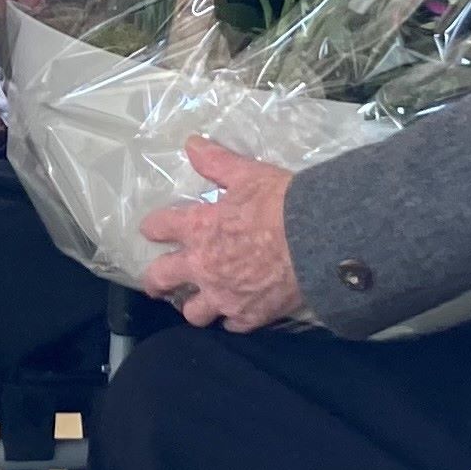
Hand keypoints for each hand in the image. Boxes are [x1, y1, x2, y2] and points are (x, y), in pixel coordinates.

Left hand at [139, 139, 302, 331]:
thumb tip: (192, 143)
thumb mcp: (248, 175)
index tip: (153, 230)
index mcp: (198, 229)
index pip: (159, 228)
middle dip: (155, 281)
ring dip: (194, 306)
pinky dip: (232, 320)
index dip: (153, 227)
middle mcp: (203, 266)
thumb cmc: (281, 204)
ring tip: (200, 302)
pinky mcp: (249, 316)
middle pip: (161, 279)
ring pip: (194, 313)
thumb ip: (217, 162)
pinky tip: (237, 313)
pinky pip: (231, 326)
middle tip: (157, 283)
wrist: (317, 241)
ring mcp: (224, 296)